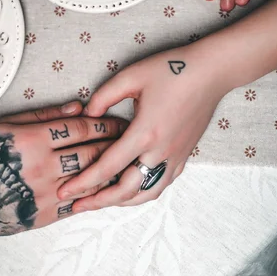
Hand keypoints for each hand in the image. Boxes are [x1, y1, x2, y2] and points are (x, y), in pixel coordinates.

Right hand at [0, 101, 126, 258]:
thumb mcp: (4, 126)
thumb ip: (43, 116)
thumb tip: (78, 107)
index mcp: (33, 140)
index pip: (80, 128)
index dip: (103, 123)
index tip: (117, 120)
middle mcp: (42, 166)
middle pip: (91, 152)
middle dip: (115, 143)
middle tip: (130, 137)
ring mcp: (46, 193)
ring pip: (92, 178)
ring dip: (113, 167)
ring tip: (127, 158)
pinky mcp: (46, 215)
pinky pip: (81, 202)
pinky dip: (99, 192)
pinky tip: (110, 184)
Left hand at [57, 43, 228, 211]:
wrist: (212, 72)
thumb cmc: (172, 69)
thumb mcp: (131, 76)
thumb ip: (103, 97)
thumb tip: (85, 115)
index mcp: (144, 133)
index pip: (107, 167)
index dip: (83, 182)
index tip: (64, 192)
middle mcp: (161, 151)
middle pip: (126, 190)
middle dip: (98, 202)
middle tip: (77, 206)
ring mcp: (175, 156)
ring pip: (148, 193)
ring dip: (123, 202)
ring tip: (103, 202)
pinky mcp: (185, 155)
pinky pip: (163, 183)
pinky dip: (145, 192)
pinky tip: (132, 190)